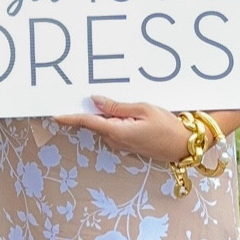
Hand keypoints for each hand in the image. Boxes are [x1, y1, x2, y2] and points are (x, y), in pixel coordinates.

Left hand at [57, 97, 191, 165]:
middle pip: (93, 123)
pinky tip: (119, 111)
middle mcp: (114, 141)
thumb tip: (95, 100)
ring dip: (103, 115)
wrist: (184, 145)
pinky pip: (112, 130)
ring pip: (103, 126)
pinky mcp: (125, 145)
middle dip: (88, 110)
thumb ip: (116, 106)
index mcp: (117, 132)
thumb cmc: (167, 126)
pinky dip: (111, 120)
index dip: (70, 117)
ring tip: (110, 101)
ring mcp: (120, 145)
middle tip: (81, 94)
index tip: (55, 115)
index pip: (87, 122)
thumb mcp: (142, 109)